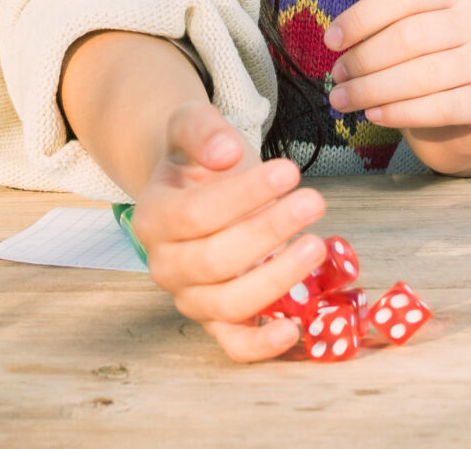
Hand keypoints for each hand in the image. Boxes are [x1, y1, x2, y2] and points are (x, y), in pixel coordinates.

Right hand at [127, 103, 327, 362]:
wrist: (192, 189)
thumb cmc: (196, 161)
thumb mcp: (190, 126)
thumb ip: (202, 131)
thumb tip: (226, 152)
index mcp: (152, 219)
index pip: (196, 214)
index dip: (244, 195)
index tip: (289, 171)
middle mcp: (165, 266)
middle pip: (215, 260)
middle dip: (269, 231)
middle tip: (314, 201)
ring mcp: (191, 298)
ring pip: (228, 304)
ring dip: (276, 279)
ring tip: (317, 245)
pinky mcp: (216, 321)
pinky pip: (234, 345)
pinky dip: (262, 345)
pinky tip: (295, 328)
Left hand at [324, 0, 470, 174]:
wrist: (463, 122)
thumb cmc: (424, 65)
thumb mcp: (402, 27)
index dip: (363, 15)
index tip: (331, 40)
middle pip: (411, 35)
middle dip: (364, 59)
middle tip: (336, 78)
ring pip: (423, 75)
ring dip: (374, 90)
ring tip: (343, 100)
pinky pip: (442, 107)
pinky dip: (401, 113)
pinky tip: (374, 116)